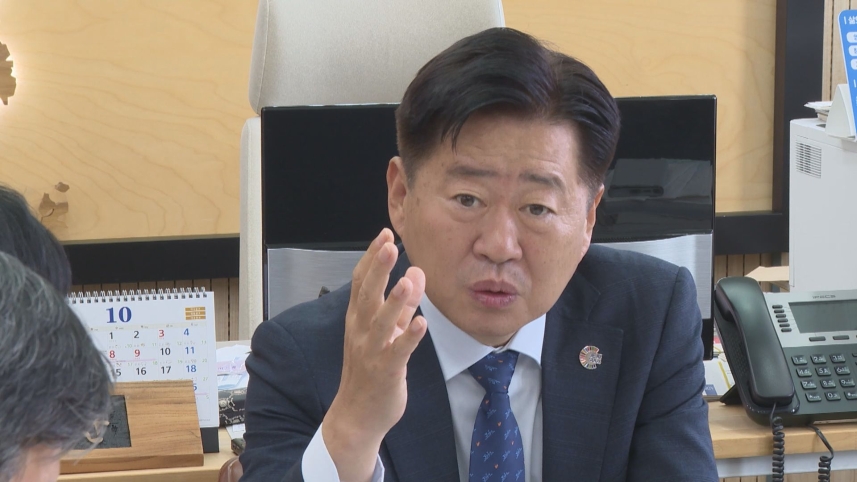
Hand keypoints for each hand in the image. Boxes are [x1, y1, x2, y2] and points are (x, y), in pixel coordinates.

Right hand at [323, 228, 427, 481]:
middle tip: (388, 244)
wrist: (356, 416)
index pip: (361, 282)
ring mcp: (371, 351)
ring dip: (395, 301)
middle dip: (378, 269)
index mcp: (357, 319)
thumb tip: (416, 272)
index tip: (384, 235)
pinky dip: (408, 337)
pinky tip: (421, 324)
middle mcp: (361, 331)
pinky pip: (398, 352)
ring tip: (406, 280)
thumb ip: (403, 303)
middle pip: (368, 295)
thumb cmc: (371, 369)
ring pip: (382, 322)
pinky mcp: (386, 371)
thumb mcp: (386, 331)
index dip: (371, 258)